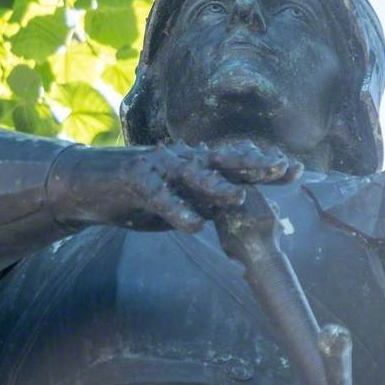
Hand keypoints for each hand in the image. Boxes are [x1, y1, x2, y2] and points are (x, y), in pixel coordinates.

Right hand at [48, 140, 301, 232]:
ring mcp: (161, 167)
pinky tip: (193, 225)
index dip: (265, 165)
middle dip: (253, 164)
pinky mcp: (137, 181)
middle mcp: (184, 159)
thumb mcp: (180, 197)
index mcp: (197, 164)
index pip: (238, 162)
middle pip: (225, 160)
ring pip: (194, 174)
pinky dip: (177, 210)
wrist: (88, 183)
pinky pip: (161, 197)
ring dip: (216, 185)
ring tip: (238, 198)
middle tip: (281, 168)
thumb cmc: (139, 191)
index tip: (296, 169)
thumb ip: (207, 200)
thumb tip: (241, 208)